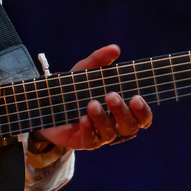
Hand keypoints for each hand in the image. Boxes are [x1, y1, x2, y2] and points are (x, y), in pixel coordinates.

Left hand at [37, 44, 152, 152]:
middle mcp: (115, 125)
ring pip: (110, 133)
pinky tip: (83, 119)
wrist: (48, 104)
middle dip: (122, 112)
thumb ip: (99, 59)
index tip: (136, 98)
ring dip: (102, 118)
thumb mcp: (85, 71)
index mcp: (123, 110)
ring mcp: (100, 135)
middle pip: (129, 126)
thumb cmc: (75, 88)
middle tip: (111, 95)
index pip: (142, 117)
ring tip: (92, 104)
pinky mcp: (83, 142)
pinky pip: (90, 139)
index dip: (143, 111)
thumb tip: (115, 48)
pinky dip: (88, 129)